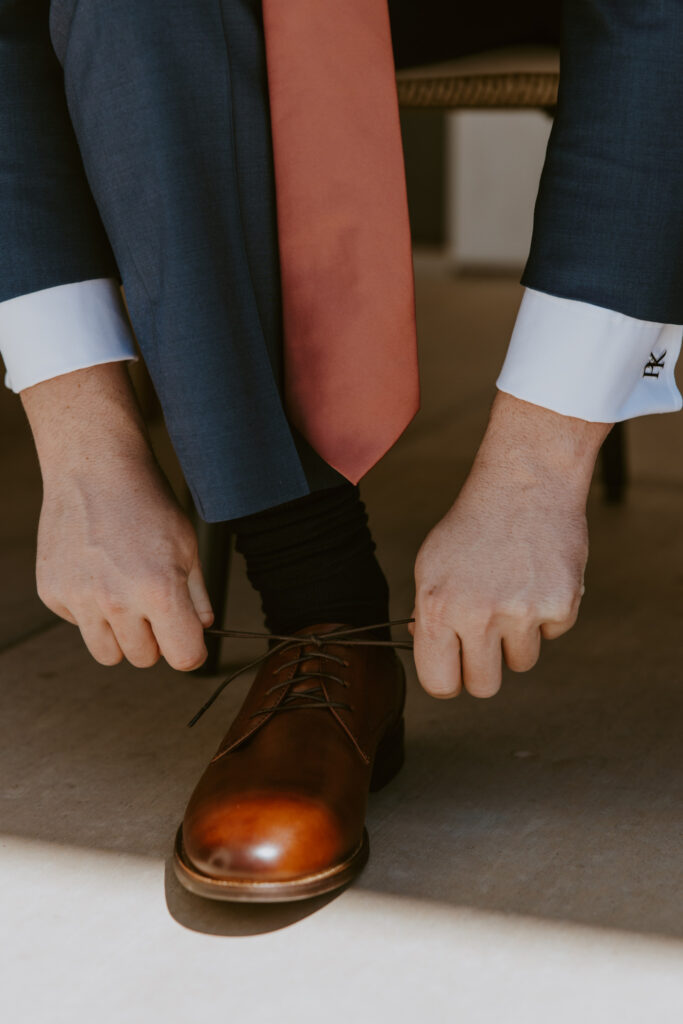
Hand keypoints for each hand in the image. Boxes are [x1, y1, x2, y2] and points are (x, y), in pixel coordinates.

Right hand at [22, 364, 212, 670]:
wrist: (95, 469)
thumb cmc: (147, 504)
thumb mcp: (187, 546)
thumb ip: (197, 596)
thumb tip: (201, 629)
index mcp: (160, 592)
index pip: (184, 659)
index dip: (191, 649)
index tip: (187, 635)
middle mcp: (116, 602)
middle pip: (144, 659)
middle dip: (154, 638)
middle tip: (152, 602)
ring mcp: (80, 600)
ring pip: (108, 654)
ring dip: (120, 634)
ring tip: (123, 593)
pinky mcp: (53, 593)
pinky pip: (78, 625)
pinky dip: (89, 609)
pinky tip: (95, 572)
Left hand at [412, 392, 609, 697]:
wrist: (525, 483)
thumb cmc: (473, 525)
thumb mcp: (431, 565)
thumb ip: (429, 614)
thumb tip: (434, 654)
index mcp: (437, 607)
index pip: (440, 683)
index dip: (448, 681)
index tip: (455, 670)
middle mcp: (478, 615)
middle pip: (484, 686)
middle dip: (485, 667)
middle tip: (487, 635)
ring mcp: (522, 612)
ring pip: (521, 662)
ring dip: (517, 638)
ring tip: (512, 591)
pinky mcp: (561, 605)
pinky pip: (552, 635)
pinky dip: (546, 614)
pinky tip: (537, 577)